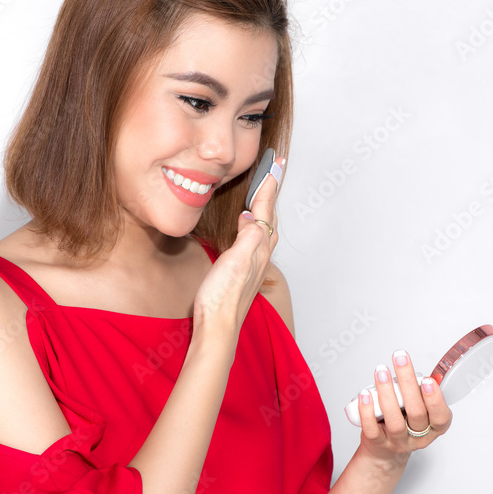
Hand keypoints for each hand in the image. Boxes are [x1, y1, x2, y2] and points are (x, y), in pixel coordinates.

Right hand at [192, 153, 283, 342]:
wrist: (216, 328)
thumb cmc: (222, 298)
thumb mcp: (236, 262)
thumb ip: (248, 237)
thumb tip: (251, 216)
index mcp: (258, 247)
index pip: (265, 210)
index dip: (269, 186)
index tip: (275, 165)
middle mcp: (260, 254)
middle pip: (268, 215)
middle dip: (270, 192)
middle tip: (275, 170)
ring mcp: (252, 263)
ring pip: (263, 226)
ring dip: (264, 206)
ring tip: (264, 190)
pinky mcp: (243, 271)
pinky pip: (254, 238)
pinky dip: (253, 222)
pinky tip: (246, 225)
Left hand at [356, 350, 451, 464]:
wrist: (385, 452)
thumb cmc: (405, 424)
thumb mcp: (421, 410)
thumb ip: (425, 393)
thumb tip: (435, 375)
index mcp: (433, 428)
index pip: (440, 417)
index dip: (435, 399)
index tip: (427, 380)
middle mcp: (418, 437)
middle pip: (416, 413)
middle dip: (408, 383)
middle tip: (400, 360)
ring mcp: (398, 441)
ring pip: (395, 421)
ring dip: (387, 393)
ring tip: (381, 373)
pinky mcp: (378, 443)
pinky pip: (372, 429)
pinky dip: (367, 411)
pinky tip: (365, 394)